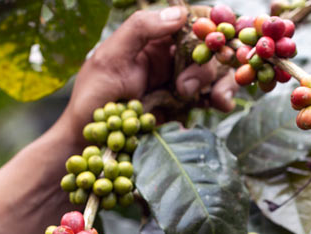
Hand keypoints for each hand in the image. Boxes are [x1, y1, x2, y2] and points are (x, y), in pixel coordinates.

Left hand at [61, 7, 237, 132]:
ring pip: (213, 73)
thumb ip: (140, 30)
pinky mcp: (182, 107)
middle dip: (207, 66)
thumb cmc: (92, 97)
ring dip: (222, 83)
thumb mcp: (109, 57)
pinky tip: (220, 105)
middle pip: (206, 51)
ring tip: (217, 100)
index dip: (207, 28)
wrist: (89, 141)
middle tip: (185, 88)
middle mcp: (168, 58)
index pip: (188, 23)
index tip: (213, 41)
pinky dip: (221, 99)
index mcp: (152, 39)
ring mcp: (177, 82)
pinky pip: (209, 98)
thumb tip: (180, 14)